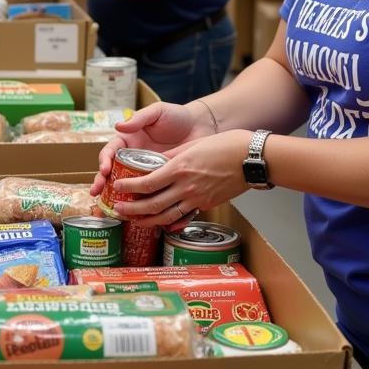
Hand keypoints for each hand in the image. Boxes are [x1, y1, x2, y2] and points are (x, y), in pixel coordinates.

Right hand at [92, 101, 216, 195]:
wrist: (201, 127)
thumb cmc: (176, 116)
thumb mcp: (157, 112)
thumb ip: (139, 118)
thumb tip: (118, 125)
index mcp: (128, 141)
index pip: (110, 152)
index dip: (104, 161)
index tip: (104, 169)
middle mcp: (132, 158)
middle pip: (112, 173)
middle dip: (102, 183)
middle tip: (97, 191)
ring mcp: (145, 172)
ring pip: (128, 188)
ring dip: (117, 197)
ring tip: (112, 206)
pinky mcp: (160, 182)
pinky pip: (150, 194)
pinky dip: (143, 204)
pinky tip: (139, 212)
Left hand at [105, 129, 253, 227]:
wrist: (250, 159)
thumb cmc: (224, 146)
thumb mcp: (191, 145)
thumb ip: (170, 157)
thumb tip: (153, 163)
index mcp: (179, 168)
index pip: (147, 182)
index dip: (130, 187)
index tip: (118, 187)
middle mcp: (186, 187)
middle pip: (153, 204)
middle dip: (132, 209)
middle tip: (118, 209)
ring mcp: (197, 199)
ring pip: (166, 216)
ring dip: (147, 221)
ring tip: (134, 221)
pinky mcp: (206, 205)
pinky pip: (184, 216)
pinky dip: (169, 221)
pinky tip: (160, 222)